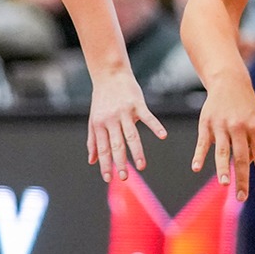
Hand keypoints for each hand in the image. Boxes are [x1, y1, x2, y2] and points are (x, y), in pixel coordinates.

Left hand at [86, 67, 165, 181]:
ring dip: (137, 152)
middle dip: (120, 162)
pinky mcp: (137, 104)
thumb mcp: (94, 120)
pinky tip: (163, 136)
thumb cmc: (102, 100)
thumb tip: (91, 161)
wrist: (109, 75)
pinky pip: (148, 118)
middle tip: (124, 178)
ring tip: (142, 166)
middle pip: (116, 145)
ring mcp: (124, 112)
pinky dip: (156, 127)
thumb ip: (93, 141)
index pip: (102, 148)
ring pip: (131, 135)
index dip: (104, 164)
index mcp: (99, 125)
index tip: (108, 178)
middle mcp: (111, 120)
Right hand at [191, 75, 254, 200]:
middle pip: (241, 158)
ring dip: (222, 169)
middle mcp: (240, 127)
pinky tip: (196, 167)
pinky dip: (199, 155)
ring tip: (224, 184)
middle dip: (242, 179)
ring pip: (222, 151)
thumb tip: (250, 165)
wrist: (229, 82)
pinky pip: (203, 142)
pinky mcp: (206, 123)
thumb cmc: (248, 107)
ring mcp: (222, 125)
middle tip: (242, 198)